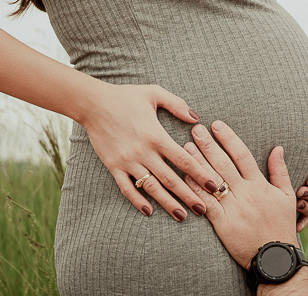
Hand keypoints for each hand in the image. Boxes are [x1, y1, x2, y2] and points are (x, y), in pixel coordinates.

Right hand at [80, 82, 219, 221]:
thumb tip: (197, 119)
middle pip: (170, 179)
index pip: (183, 160)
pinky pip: (126, 188)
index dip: (201, 174)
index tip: (215, 186)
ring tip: (182, 215)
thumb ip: (177, 104)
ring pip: (151, 188)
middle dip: (189, 196)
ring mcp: (127, 161)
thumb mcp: (154, 93)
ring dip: (167, 203)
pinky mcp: (113, 166)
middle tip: (204, 210)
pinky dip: (137, 201)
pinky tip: (149, 211)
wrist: (93, 103)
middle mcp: (143, 152)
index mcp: (156, 135)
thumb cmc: (126, 96)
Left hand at [182, 121, 298, 267]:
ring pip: (212, 180)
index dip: (228, 138)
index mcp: (260, 184)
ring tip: (186, 147)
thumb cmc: (281, 226)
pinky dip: (195, 189)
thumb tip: (278, 148)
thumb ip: (280, 171)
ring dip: (198, 163)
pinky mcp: (223, 224)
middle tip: (196, 130)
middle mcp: (246, 193)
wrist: (275, 257)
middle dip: (208, 145)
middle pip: (223, 163)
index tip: (217, 125)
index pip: (242, 155)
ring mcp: (233, 208)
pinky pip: (207, 203)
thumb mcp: (287, 196)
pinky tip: (185, 177)